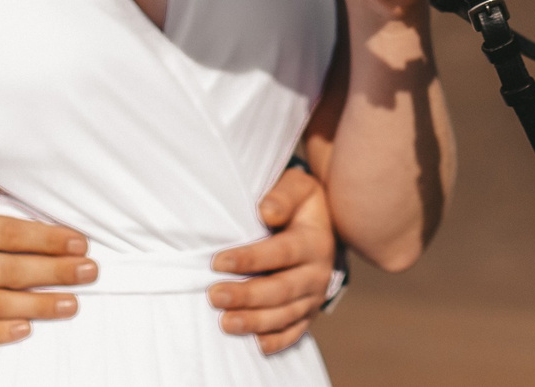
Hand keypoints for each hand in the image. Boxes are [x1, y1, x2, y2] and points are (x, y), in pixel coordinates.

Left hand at [208, 164, 337, 353]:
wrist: (320, 223)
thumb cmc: (297, 203)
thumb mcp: (297, 187)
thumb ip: (282, 195)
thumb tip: (267, 212)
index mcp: (314, 240)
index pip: (281, 252)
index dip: (250, 259)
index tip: (218, 262)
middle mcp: (318, 271)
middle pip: (281, 289)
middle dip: (247, 295)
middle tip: (214, 296)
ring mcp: (315, 296)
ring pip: (285, 315)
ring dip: (255, 322)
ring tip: (225, 323)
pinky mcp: (309, 312)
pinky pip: (294, 332)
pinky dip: (277, 341)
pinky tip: (256, 345)